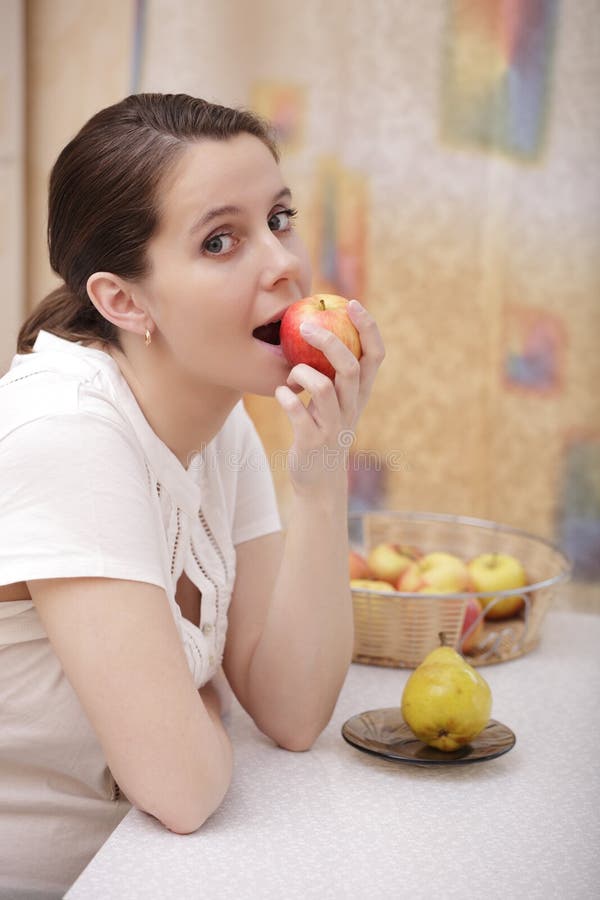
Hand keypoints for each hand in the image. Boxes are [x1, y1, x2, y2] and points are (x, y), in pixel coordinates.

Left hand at [275, 299, 383, 490]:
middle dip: (329, 342)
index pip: (375, 355)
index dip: (368, 328)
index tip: (352, 304)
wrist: (319, 480)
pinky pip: (298, 413)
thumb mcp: (335, 401)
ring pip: (324, 389)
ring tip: (292, 376)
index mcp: (360, 394)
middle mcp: (352, 408)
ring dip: (302, 374)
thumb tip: (314, 328)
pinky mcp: (312, 442)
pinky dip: (286, 398)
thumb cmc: (322, 430)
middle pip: (350, 367)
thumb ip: (332, 373)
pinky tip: (281, 394)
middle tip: (305, 327)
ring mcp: (333, 426)